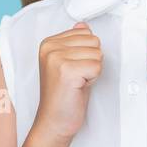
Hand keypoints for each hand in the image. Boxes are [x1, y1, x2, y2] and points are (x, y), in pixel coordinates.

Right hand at [33, 22, 101, 140]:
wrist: (54, 121)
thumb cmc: (63, 95)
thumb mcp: (68, 63)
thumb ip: (74, 42)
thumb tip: (83, 24)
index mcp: (48, 42)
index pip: (86, 32)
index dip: (86, 53)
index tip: (73, 69)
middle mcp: (50, 47)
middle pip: (94, 41)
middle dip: (91, 61)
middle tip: (76, 77)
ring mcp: (57, 58)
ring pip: (97, 53)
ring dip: (92, 70)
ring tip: (77, 82)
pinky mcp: (66, 71)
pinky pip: (97, 66)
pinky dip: (93, 79)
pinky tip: (79, 87)